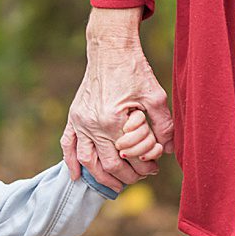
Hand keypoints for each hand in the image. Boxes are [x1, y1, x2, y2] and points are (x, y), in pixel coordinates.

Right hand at [61, 8, 172, 191]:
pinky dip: (70, 162)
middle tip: (139, 177)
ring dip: (100, 177)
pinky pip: (67, 144)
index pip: (129, 157)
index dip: (144, 168)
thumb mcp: (155, 96)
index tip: (154, 168)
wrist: (110, 50)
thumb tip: (166, 150)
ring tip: (115, 186)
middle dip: (126, 177)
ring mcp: (80, 120)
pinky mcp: (74, 116)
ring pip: (87, 160)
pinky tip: (77, 176)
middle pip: (108, 164)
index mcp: (113, 120)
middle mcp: (92, 123)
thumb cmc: (134, 70)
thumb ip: (163, 125)